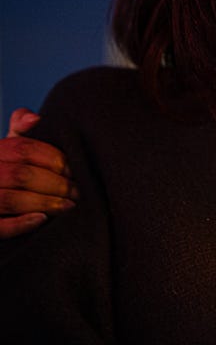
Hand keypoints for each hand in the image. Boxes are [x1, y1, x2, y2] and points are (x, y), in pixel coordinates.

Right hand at [0, 108, 77, 237]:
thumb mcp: (10, 151)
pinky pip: (0, 226)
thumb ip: (21, 132)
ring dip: (45, 203)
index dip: (53, 158)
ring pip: (10, 200)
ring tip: (69, 205)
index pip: (23, 148)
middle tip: (79, 192)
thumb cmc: (6, 172)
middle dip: (56, 184)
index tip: (75, 169)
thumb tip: (35, 118)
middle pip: (20, 175)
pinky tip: (43, 220)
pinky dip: (21, 223)